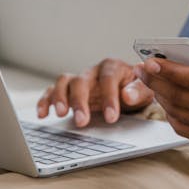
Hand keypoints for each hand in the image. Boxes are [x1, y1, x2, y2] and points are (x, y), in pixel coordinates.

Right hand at [37, 58, 154, 127]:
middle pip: (81, 80)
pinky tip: (43, 114)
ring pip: (64, 82)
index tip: (111, 117)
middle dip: (80, 101)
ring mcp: (79, 80)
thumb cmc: (136, 89)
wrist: (130, 90)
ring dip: (60, 97)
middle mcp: (93, 71)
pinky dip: (46, 100)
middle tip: (82, 121)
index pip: (108, 78)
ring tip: (61, 114)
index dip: (109, 97)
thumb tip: (128, 95)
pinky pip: (53, 91)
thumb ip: (139, 91)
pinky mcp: (69, 90)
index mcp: (113, 67)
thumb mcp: (145, 90)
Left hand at [137, 44, 188, 155]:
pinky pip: (184, 129)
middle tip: (142, 70)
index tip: (152, 61)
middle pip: (180, 96)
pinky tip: (166, 103)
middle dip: (156, 81)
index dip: (169, 70)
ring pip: (178, 114)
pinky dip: (170, 116)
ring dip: (160, 97)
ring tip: (151, 83)